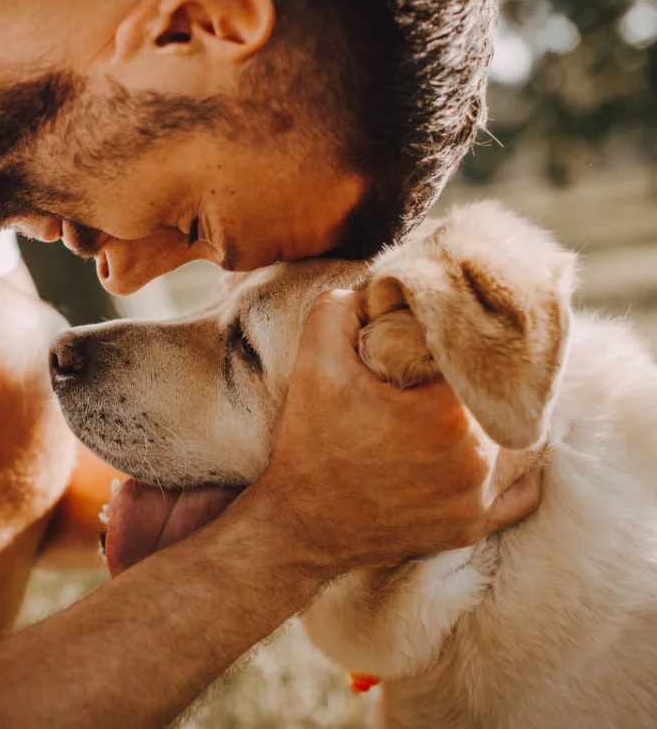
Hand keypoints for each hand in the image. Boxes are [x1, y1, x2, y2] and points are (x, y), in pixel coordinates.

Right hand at [258, 289, 541, 577]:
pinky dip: (510, 471)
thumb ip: (340, 309)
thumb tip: (373, 290)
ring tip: (461, 406)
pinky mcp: (471, 527)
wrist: (299, 526)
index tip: (435, 340)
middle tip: (443, 373)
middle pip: (498, 398)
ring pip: (514, 441)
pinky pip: (518, 494)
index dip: (458, 342)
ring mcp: (477, 499)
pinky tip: (485, 451)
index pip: (477, 357)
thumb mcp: (314, 364)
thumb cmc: (309, 445)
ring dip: (492, 420)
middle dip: (475, 381)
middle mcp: (476, 459)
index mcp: (447, 413)